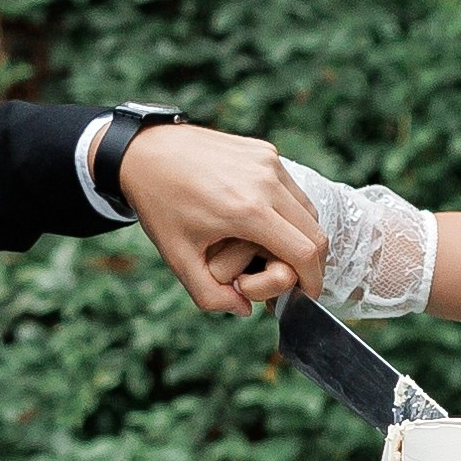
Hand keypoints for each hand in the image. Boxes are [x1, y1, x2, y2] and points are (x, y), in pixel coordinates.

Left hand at [118, 124, 327, 315]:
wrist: (145, 151)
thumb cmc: (160, 205)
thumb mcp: (177, 258)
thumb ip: (210, 295)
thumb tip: (244, 310)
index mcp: (247, 211)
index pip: (304, 253)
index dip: (312, 281)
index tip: (305, 296)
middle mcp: (266, 182)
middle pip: (316, 234)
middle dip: (311, 265)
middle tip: (295, 282)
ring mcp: (268, 162)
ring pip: (309, 210)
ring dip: (302, 237)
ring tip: (279, 255)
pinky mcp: (265, 150)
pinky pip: (292, 188)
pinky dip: (289, 212)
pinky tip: (265, 225)